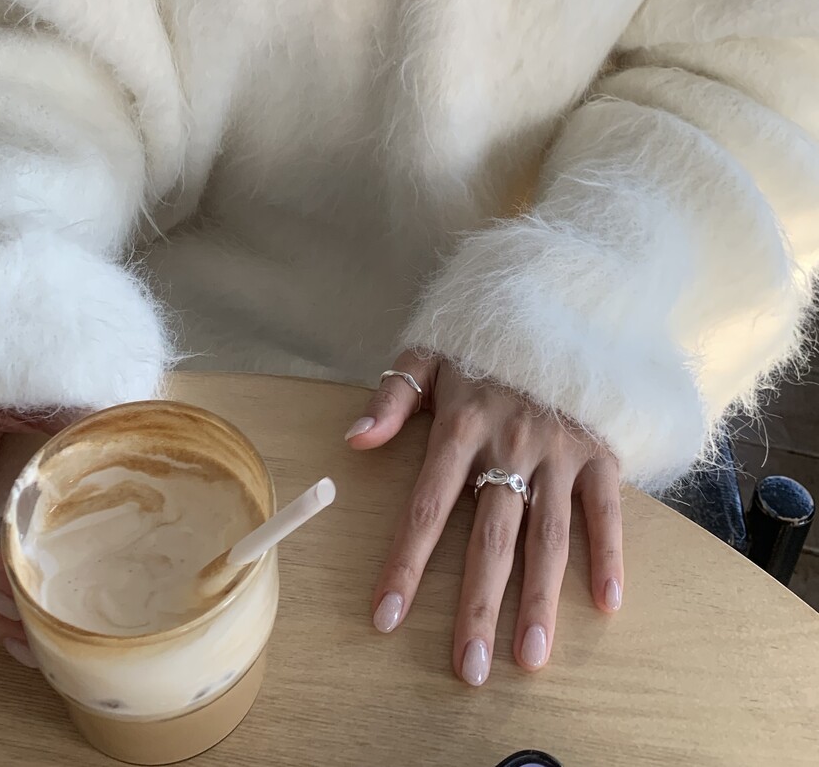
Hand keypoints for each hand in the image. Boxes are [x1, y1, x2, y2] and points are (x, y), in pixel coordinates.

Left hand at [345, 351, 622, 684]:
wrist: (558, 297)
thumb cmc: (482, 336)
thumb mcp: (429, 351)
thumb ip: (392, 396)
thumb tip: (354, 440)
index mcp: (462, 422)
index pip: (428, 505)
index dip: (405, 563)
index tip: (385, 617)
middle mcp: (511, 443)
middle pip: (491, 537)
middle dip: (477, 606)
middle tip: (469, 668)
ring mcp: (560, 450)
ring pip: (548, 536)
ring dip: (539, 599)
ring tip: (529, 656)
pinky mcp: (601, 450)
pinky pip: (607, 509)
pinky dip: (610, 554)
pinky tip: (606, 605)